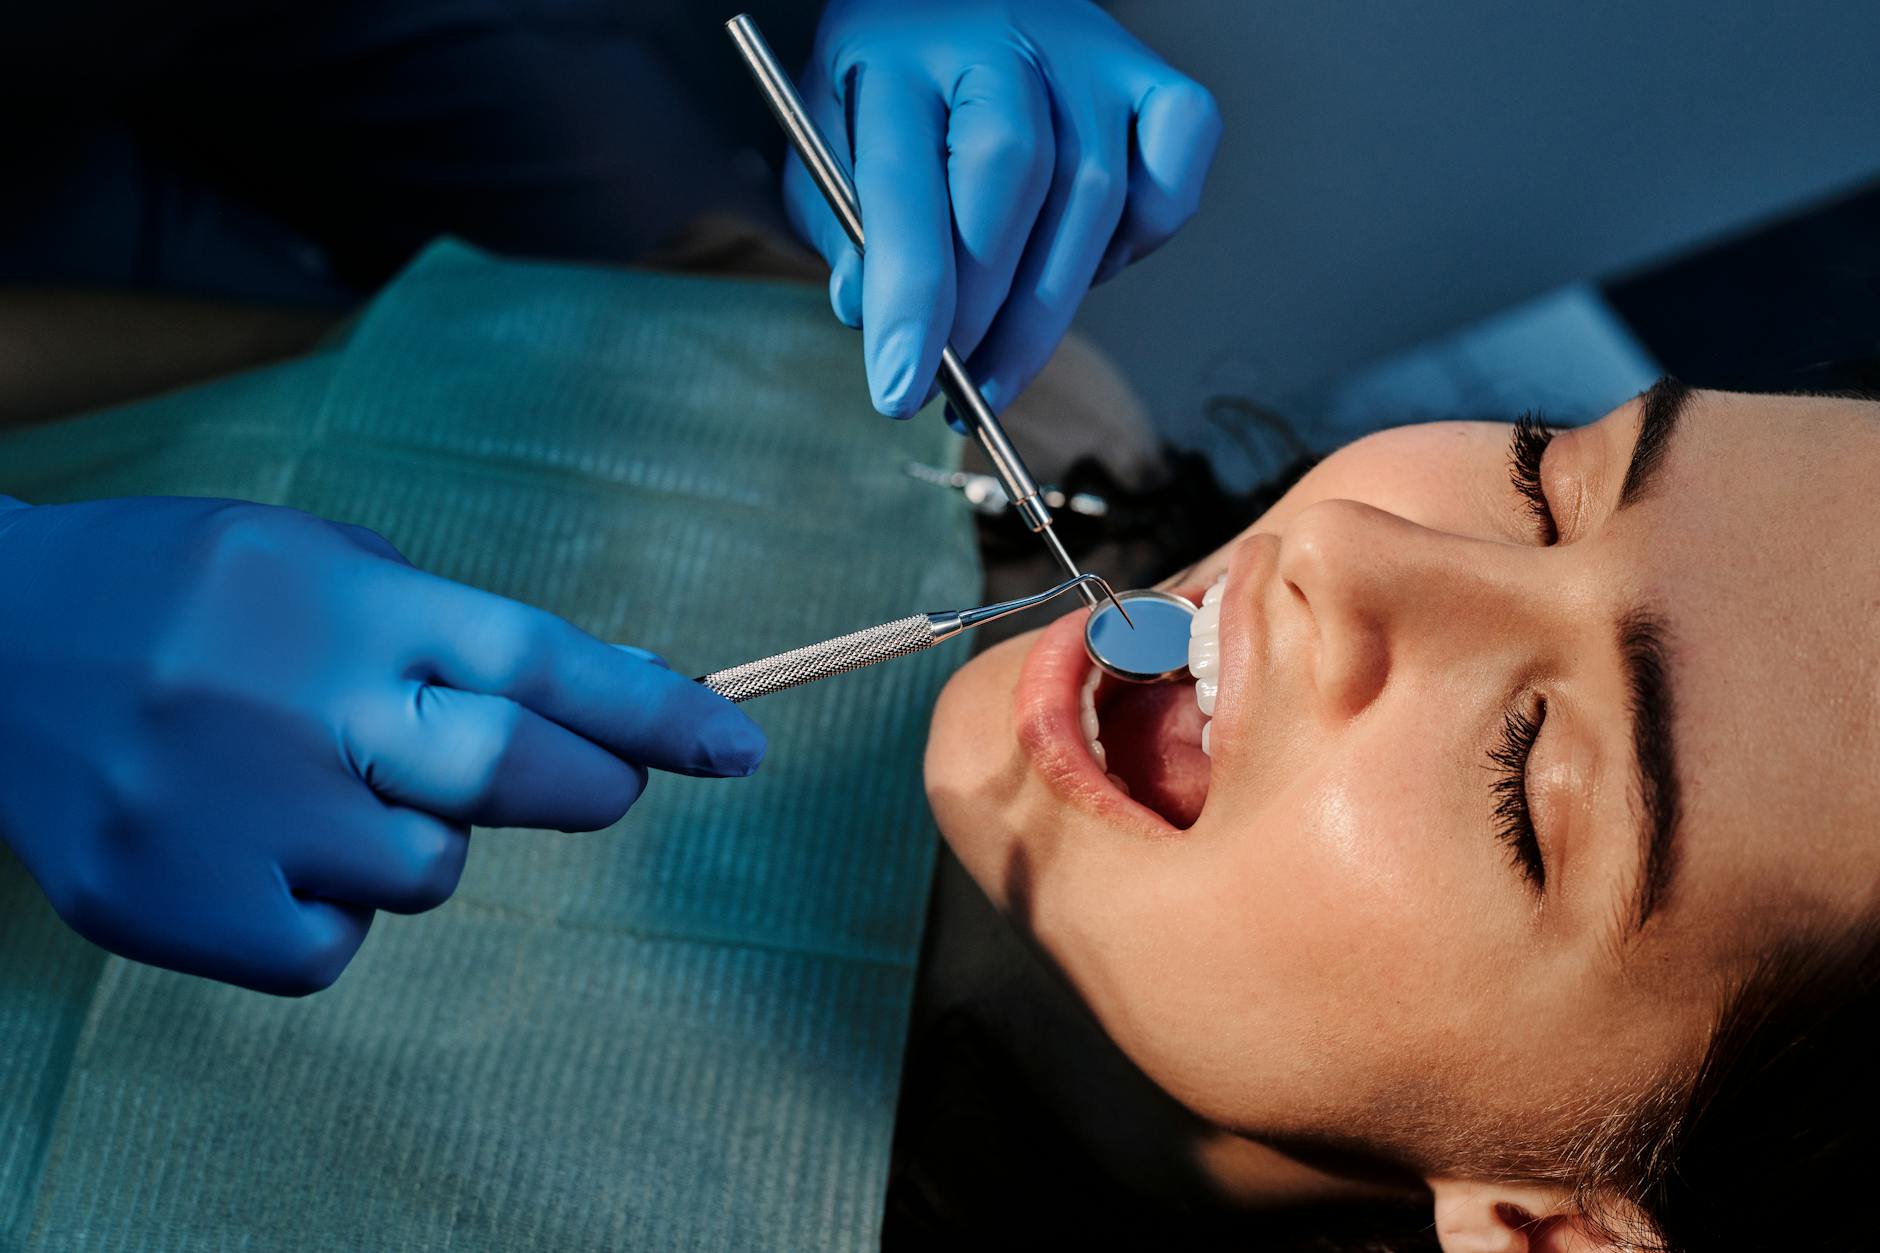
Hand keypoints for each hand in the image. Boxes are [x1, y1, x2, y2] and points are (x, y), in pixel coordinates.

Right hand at [0, 496, 763, 994]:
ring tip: (329, 784)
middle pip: (506, 771)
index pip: (535, 659)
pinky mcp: (173, 907)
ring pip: (428, 874)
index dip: (651, 710)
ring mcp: (228, 815)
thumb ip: (444, 630)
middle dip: (591, 783)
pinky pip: (333, 947)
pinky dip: (330, 907)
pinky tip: (264, 845)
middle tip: (602, 779)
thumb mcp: (318, 560)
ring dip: (423, 840)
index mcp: (339, 603)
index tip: (737, 747)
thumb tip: (602, 708)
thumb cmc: (187, 595)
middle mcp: (290, 705)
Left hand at [788, 0, 1220, 419]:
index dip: (910, 300)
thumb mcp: (827, 136)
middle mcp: (1001, 39)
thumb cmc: (891, 81)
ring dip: (1049, 307)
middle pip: (1016, 181)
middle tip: (957, 387)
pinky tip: (1081, 269)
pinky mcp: (1155, 83)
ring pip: (1097, 195)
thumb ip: (841, 223)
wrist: (954, 2)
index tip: (900, 390)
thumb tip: (868, 315)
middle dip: (986, 312)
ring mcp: (1089, 56)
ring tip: (999, 367)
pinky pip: (1171, 180)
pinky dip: (1139, 244)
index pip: (907, 184)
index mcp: (896, 52)